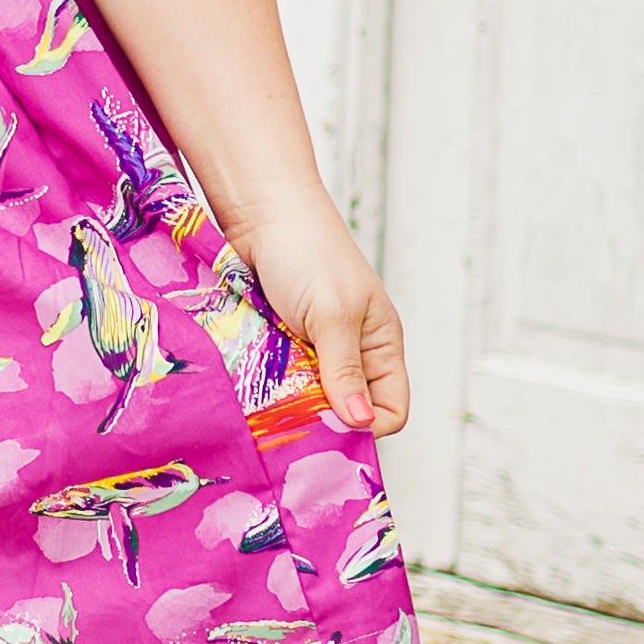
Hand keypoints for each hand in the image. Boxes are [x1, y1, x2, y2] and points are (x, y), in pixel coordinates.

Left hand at [230, 199, 407, 436]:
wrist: (261, 216)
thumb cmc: (308, 253)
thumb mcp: (332, 314)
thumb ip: (344, 370)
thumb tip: (359, 424)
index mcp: (380, 348)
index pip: (390, 411)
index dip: (366, 427)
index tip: (329, 426)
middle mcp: (350, 356)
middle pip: (346, 414)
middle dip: (323, 420)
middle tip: (292, 418)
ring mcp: (313, 354)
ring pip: (310, 403)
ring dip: (291, 405)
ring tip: (270, 396)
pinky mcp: (280, 349)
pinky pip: (280, 384)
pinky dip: (269, 388)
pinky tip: (253, 384)